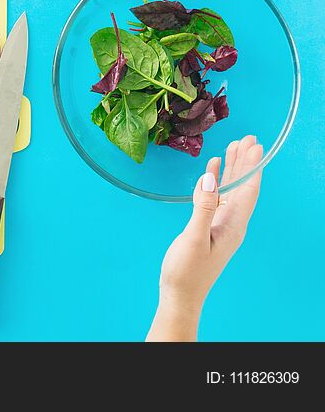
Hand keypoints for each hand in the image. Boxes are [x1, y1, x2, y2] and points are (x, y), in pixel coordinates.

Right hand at [147, 135, 263, 340]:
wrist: (180, 295)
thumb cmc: (186, 271)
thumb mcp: (194, 238)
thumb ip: (203, 207)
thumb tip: (210, 177)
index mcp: (233, 225)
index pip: (248, 190)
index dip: (252, 167)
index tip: (253, 146)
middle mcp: (232, 224)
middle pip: (243, 187)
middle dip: (246, 163)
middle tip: (247, 138)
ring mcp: (221, 226)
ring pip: (231, 191)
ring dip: (233, 170)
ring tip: (233, 148)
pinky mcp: (209, 228)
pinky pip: (218, 199)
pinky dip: (216, 182)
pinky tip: (213, 171)